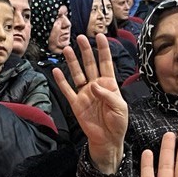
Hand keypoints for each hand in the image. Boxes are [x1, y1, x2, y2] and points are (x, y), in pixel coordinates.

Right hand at [52, 33, 127, 172]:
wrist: (108, 140)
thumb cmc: (118, 123)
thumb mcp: (120, 108)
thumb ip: (109, 95)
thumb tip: (94, 85)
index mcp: (110, 85)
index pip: (106, 63)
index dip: (103, 50)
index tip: (100, 36)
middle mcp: (96, 86)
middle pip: (90, 64)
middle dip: (85, 51)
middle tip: (80, 38)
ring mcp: (85, 94)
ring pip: (77, 74)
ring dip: (72, 62)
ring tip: (66, 49)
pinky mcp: (76, 104)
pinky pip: (68, 90)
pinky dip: (62, 81)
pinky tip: (57, 70)